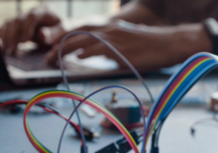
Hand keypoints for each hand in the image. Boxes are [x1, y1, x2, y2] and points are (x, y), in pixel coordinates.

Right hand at [0, 6, 62, 54]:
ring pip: (10, 23)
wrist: (59, 30)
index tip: (25, 40)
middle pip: (18, 20)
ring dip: (6, 36)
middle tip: (11, 48)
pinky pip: (6, 27)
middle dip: (13, 35)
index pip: (33, 16)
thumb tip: (42, 35)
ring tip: (5, 49)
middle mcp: (31, 12)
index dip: (27, 28)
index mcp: (44, 11)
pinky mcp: (17, 25)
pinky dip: (1, 35)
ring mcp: (23, 18)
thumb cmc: (62, 30)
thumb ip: (54, 33)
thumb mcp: (63, 31)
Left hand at [45, 21, 210, 70]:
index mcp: (111, 28)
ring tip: (53, 58)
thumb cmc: (152, 47)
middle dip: (59, 44)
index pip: (82, 31)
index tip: (51, 47)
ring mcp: (115, 38)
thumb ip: (110, 50)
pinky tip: (77, 57)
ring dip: (66, 49)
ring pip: (84, 40)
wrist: (170, 44)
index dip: (65, 37)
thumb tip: (97, 58)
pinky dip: (87, 52)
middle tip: (46, 55)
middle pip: (78, 34)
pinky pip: (100, 48)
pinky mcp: (122, 48)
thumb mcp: (127, 45)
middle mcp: (110, 30)